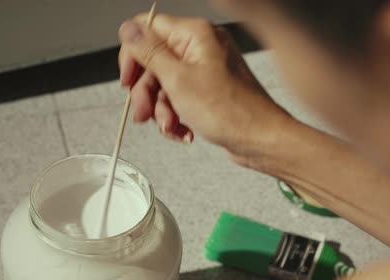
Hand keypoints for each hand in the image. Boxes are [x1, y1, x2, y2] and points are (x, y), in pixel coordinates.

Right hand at [118, 14, 290, 156]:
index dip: (132, 55)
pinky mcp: (208, 90)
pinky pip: (179, 98)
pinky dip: (176, 116)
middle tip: (145, 112)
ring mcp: (205, 69)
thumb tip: (128, 30)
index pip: (148, 28)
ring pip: (164, 84)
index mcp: (195, 34)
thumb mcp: (177, 80)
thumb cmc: (230, 111)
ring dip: (161, 109)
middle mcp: (201, 47)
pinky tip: (183, 130)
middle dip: (147, 92)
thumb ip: (149, 53)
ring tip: (170, 126)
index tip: (128, 79)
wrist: (260, 140)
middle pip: (153, 61)